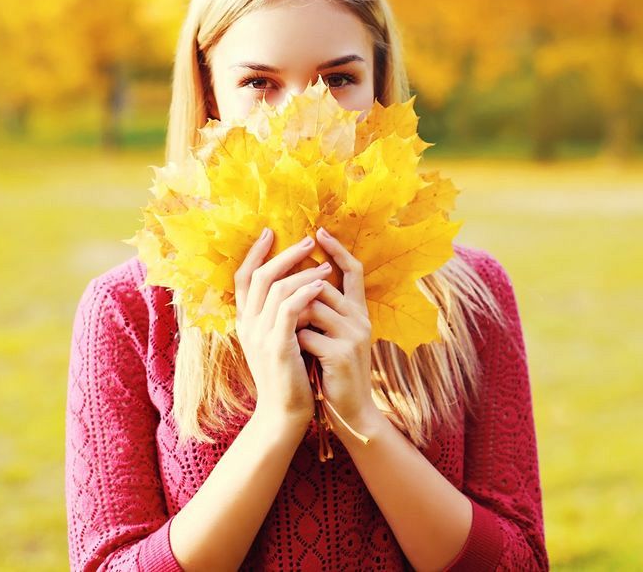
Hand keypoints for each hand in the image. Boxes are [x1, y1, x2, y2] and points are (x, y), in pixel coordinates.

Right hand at [234, 228, 332, 431]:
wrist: (284, 413)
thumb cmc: (288, 375)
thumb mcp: (278, 340)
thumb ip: (279, 315)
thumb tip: (294, 285)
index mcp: (246, 322)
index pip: (243, 278)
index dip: (255, 253)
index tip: (270, 232)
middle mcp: (248, 325)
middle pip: (259, 276)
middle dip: (284, 254)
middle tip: (308, 241)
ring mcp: (260, 336)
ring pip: (276, 289)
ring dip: (302, 272)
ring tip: (326, 265)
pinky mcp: (277, 347)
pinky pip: (290, 309)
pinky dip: (305, 292)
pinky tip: (322, 285)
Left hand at [294, 227, 380, 437]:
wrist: (351, 412)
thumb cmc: (334, 372)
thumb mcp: (331, 336)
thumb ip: (321, 312)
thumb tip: (297, 283)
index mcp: (358, 312)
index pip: (353, 270)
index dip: (337, 249)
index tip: (318, 230)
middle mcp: (360, 319)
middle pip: (321, 286)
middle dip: (296, 295)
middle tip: (282, 311)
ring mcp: (353, 335)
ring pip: (310, 307)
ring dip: (292, 321)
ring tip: (289, 337)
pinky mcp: (341, 353)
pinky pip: (305, 334)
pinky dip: (294, 343)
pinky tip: (296, 357)